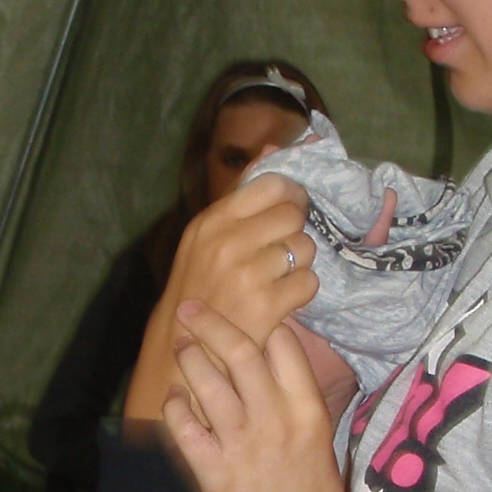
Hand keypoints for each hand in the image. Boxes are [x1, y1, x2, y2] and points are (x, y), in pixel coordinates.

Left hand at [160, 300, 354, 491]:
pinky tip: (174, 397)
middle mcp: (274, 419)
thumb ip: (295, 395)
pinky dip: (174, 404)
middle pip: (239, 349)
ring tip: (180, 346)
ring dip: (188, 356)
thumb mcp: (318, 435)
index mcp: (307, 409)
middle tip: (190, 309)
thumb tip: (274, 355)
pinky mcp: (213, 471)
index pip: (282, 343)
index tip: (244, 315)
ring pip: (206, 380)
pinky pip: (183, 424)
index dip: (261, 322)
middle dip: (210, 322)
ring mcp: (242, 444)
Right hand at [168, 175, 317, 347]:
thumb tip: (275, 148)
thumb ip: (241, 194)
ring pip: (305, 248)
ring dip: (299, 262)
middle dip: (294, 231)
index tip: (289, 208)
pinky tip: (283, 296)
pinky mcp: (267, 305)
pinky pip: (308, 282)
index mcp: (213, 220)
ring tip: (278, 274)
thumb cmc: (198, 283)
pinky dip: (301, 290)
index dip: (290, 195)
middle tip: (282, 247)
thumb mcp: (206, 235)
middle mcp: (229, 242)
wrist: (183, 343)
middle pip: (293, 215)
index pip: (271, 185)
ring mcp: (249, 274)